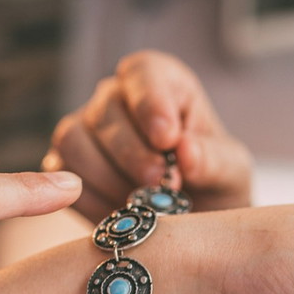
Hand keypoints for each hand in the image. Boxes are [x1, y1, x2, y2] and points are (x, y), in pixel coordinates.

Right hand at [45, 50, 252, 219]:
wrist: (191, 221)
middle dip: (131, 151)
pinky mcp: (66, 167)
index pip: (144, 72)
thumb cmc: (211, 182)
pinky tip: (123, 215)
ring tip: (144, 203)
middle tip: (158, 182)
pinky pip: (64, 178)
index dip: (150, 102)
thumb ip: (213, 160)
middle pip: (104, 109)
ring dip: (108, 178)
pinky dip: (92, 201)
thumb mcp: (230, 172)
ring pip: (74, 141)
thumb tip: (185, 150)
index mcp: (162, 83)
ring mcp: (85, 131)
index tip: (166, 138)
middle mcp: (116, 99)